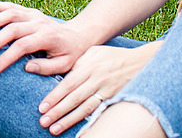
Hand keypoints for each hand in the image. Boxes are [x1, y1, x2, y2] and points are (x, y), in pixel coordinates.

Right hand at [0, 3, 88, 76]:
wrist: (75, 36)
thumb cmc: (69, 54)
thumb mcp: (64, 65)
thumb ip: (46, 68)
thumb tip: (27, 67)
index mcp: (47, 36)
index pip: (22, 46)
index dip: (7, 57)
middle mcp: (38, 22)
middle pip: (12, 29)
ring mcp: (32, 14)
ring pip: (9, 13)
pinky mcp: (28, 10)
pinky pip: (10, 5)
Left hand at [35, 42, 158, 134]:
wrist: (139, 62)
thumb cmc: (112, 56)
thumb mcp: (93, 52)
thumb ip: (78, 63)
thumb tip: (64, 75)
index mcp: (89, 66)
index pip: (68, 84)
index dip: (54, 96)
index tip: (42, 107)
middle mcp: (96, 80)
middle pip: (73, 98)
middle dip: (57, 111)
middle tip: (43, 121)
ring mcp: (105, 91)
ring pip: (84, 109)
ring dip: (68, 120)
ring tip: (54, 129)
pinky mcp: (113, 100)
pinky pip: (97, 112)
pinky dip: (87, 122)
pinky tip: (79, 131)